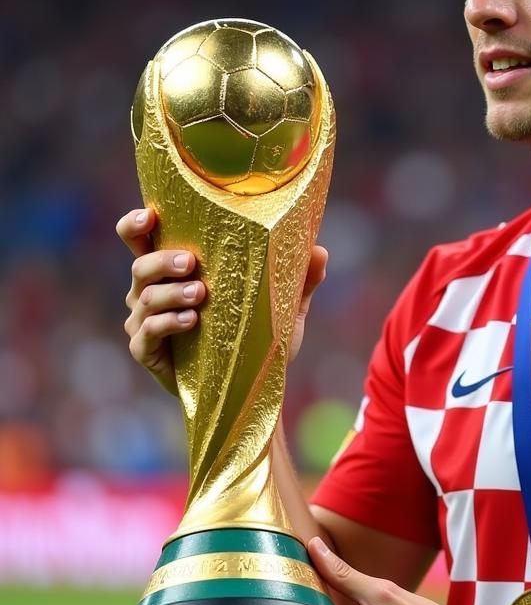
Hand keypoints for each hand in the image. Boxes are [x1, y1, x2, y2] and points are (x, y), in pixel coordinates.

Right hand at [117, 207, 328, 395]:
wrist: (248, 389)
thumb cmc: (255, 338)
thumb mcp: (283, 309)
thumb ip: (300, 280)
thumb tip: (320, 250)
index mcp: (173, 272)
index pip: (143, 241)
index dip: (136, 225)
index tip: (149, 215)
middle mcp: (150, 292)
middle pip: (141, 266)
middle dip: (163, 260)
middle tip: (192, 262)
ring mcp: (144, 322)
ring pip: (146, 298)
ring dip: (172, 293)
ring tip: (201, 295)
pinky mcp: (146, 351)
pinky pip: (147, 332)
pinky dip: (168, 323)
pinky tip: (191, 321)